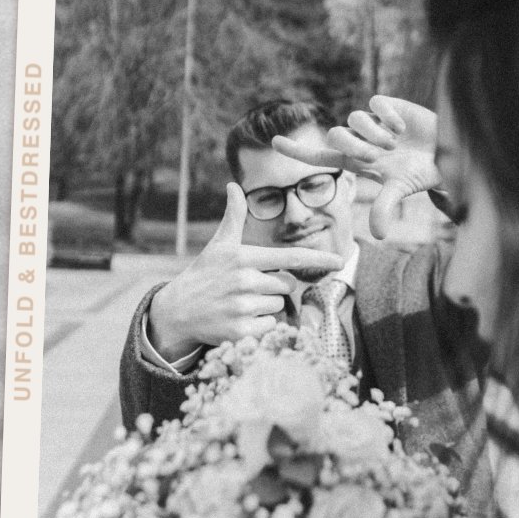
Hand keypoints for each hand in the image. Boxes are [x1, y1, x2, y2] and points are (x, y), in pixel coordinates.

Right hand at [146, 183, 343, 359]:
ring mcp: (242, 308)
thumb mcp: (219, 244)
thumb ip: (233, 216)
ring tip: (242, 302)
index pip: (291, 257)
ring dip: (268, 305)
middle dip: (277, 284)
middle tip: (251, 285)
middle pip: (288, 284)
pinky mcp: (240, 332)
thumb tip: (233, 185)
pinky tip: (241, 319)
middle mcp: (245, 281)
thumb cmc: (205, 273)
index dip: (318, 258)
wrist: (178, 311)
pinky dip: (262, 325)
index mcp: (244, 257)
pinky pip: (270, 326)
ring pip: (279, 305)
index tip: (341, 260)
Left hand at [273, 96, 438, 239]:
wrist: (448, 152)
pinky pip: (375, 104)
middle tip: (381, 155)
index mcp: (357, 162)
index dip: (297, 150)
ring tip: (395, 143)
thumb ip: (386, 207)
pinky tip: (403, 127)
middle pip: (336, 135)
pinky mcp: (387, 105)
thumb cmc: (421, 172)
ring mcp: (373, 122)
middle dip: (355, 146)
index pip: (320, 156)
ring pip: (355, 118)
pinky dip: (388, 117)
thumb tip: (378, 235)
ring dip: (374, 133)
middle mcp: (360, 140)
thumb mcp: (402, 189)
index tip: (273, 141)